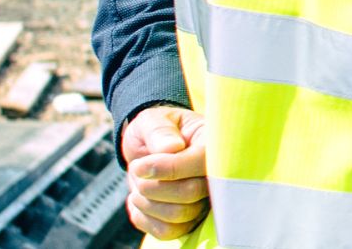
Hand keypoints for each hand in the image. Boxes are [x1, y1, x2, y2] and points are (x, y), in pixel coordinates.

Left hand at [120, 104, 209, 239]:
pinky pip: (169, 232)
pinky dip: (145, 219)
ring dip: (147, 203)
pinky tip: (141, 201)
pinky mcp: (188, 220)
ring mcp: (204, 201)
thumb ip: (160, 130)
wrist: (148, 147)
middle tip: (136, 170)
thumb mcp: (153, 120)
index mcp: (212, 146)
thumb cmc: (156, 130)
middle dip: (152, 186)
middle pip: (190, 194)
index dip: (168, 168)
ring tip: (138, 185)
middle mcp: (214, 177)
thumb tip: (172, 147)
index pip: (201, 163)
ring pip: (178, 216)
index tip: (139, 165)